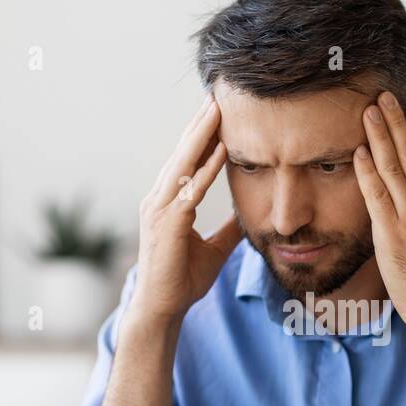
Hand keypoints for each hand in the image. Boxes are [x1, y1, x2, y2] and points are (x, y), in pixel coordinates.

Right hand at [129, 95, 240, 321]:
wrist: (162, 310)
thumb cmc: (182, 281)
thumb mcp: (213, 250)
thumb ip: (227, 229)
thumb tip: (246, 216)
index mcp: (167, 203)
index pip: (186, 162)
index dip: (202, 137)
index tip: (218, 113)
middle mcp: (158, 200)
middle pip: (182, 154)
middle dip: (200, 125)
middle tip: (217, 95)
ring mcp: (159, 210)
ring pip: (183, 164)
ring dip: (202, 135)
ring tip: (217, 109)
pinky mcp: (167, 223)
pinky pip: (190, 189)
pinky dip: (206, 168)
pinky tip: (222, 150)